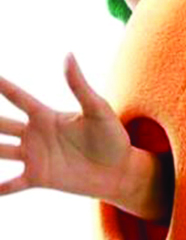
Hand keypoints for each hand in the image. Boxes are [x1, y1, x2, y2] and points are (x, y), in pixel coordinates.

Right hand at [0, 55, 130, 201]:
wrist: (119, 169)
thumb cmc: (112, 135)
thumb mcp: (97, 108)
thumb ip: (79, 85)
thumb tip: (68, 55)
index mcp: (48, 115)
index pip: (19, 98)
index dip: (3, 87)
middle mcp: (35, 135)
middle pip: (1, 124)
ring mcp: (34, 157)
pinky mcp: (38, 178)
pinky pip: (10, 185)